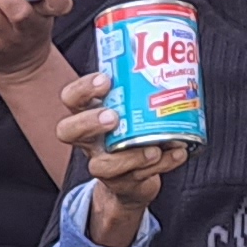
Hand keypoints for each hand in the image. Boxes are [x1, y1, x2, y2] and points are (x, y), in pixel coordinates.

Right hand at [59, 67, 186, 244]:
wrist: (134, 179)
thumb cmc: (131, 132)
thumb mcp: (131, 109)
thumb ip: (141, 92)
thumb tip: (173, 63)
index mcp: (88, 115)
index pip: (70, 98)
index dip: (82, 89)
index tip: (106, 80)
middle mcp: (89, 140)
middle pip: (67, 131)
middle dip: (90, 122)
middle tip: (113, 118)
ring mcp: (103, 164)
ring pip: (102, 166)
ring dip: (130, 156)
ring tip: (154, 149)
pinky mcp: (123, 183)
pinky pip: (139, 177)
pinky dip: (163, 164)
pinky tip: (178, 153)